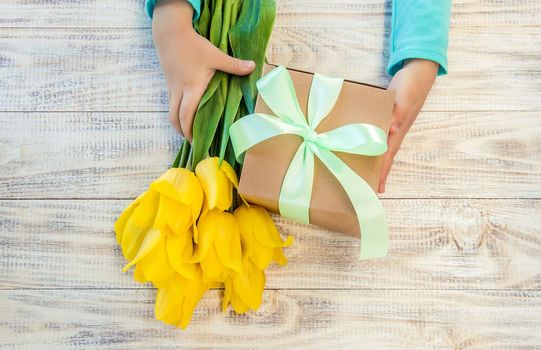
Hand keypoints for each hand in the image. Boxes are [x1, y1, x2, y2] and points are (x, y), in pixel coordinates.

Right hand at [152, 0, 255, 140]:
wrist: (170, 33)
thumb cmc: (193, 45)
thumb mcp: (215, 55)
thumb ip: (234, 64)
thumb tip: (253, 67)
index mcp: (192, 88)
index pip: (187, 115)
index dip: (190, 130)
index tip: (196, 142)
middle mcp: (180, 91)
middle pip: (175, 118)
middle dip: (183, 132)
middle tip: (193, 142)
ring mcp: (172, 88)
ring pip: (171, 112)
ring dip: (178, 124)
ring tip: (188, 132)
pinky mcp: (170, 83)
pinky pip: (172, 103)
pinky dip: (177, 112)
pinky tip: (186, 115)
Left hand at [378, 59, 438, 192]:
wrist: (419, 70)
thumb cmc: (411, 84)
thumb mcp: (404, 98)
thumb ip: (398, 113)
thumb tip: (393, 130)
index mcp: (398, 129)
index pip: (387, 155)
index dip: (382, 171)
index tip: (377, 187)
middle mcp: (396, 130)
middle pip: (386, 156)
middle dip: (379, 172)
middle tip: (372, 188)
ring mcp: (394, 124)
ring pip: (383, 147)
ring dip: (377, 160)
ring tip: (369, 173)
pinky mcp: (390, 116)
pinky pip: (380, 134)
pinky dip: (374, 144)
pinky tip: (369, 147)